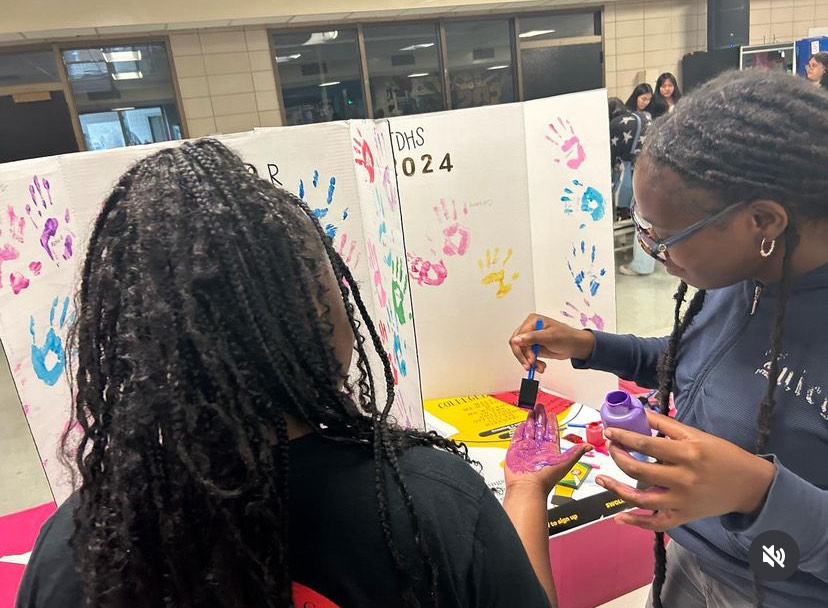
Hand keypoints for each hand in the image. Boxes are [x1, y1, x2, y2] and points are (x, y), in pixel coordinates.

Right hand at [505, 403, 592, 495]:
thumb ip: (576, 452)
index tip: (551, 414)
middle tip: (540, 406)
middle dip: (540, 416)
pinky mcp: (515, 450)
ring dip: (531, 420)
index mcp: (550, 449)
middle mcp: (538, 448)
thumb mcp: (565, 463)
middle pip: (540, 428)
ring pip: (529, 430)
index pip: (552, 432)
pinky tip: (522, 423)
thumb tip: (589, 446)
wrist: (528, 487)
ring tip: (532, 410)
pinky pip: (518, 436)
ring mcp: (527, 448)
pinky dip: (520, 429)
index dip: (552, 422)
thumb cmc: (546, 478)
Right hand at [509, 314, 595, 372]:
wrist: (576, 346)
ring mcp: (531, 339)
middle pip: (517, 345)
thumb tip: (516, 340)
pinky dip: (533, 364)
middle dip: (525, 357)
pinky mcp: (533, 348)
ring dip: (530, 362)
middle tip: (531, 365)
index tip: (530, 359)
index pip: (518, 336)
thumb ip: (531, 338)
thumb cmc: (566, 337)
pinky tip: (540, 366)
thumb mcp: (549, 337)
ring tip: (539, 367)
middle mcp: (529, 329)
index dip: (522, 350)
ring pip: (521, 353)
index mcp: (532, 321)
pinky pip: (527, 357)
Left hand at [595, 410, 776, 531]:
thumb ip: (666, 425)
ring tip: (602, 479)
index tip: (609, 431)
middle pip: (639, 471)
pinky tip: (619, 518)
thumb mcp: (696, 434)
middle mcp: (683, 478)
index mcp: (687, 453)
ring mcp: (682, 501)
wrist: (749, 485)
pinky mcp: (684, 517)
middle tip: (611, 448)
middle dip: (618, 457)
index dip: (623, 437)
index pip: (646, 444)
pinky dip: (636, 522)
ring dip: (617, 489)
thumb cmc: (722, 454)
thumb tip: (640, 411)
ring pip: (641, 499)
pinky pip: (656, 523)